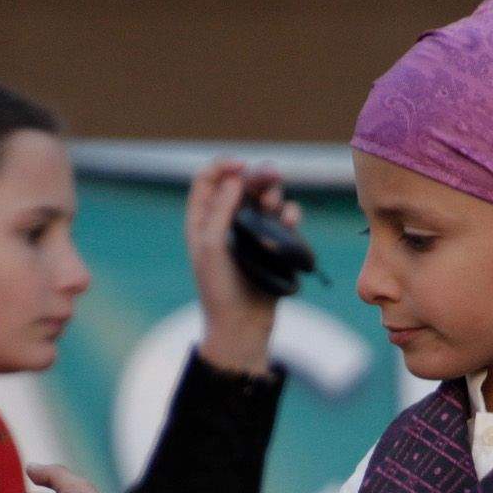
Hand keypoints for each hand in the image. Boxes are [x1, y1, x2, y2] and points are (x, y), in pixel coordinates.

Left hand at [186, 158, 298, 374]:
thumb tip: (235, 178)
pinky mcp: (272, 246)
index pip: (208, 179)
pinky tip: (291, 221)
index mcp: (202, 220)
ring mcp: (251, 234)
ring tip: (276, 208)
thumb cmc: (219, 290)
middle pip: (242, 184)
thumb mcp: (211, 247)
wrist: (242, 326)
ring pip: (265, 200)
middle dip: (257, 176)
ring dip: (274, 196)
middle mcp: (226, 222)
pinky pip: (284, 221)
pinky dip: (289, 215)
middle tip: (273, 175)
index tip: (241, 167)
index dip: (223, 166)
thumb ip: (220, 210)